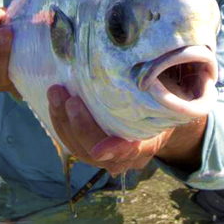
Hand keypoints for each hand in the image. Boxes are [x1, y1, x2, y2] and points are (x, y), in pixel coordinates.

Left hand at [47, 85, 206, 175]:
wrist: (157, 113)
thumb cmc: (162, 97)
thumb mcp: (169, 90)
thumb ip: (160, 86)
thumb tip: (149, 67)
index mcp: (150, 142)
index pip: (134, 151)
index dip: (117, 150)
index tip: (100, 149)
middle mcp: (128, 156)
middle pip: (98, 151)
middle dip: (81, 127)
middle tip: (71, 100)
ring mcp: (107, 156)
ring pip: (80, 149)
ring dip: (64, 122)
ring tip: (55, 92)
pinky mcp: (90, 148)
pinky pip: (72, 142)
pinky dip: (61, 122)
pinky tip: (54, 101)